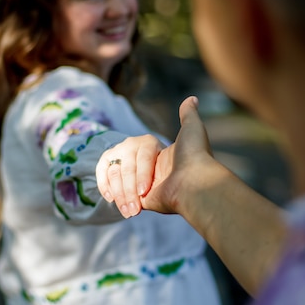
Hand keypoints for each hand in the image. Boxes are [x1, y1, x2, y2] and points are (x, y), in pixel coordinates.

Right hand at [96, 96, 212, 218]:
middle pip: (123, 167)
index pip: (137, 154)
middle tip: (144, 191)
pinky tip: (116, 202)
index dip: (142, 168)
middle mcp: (145, 165)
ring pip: (116, 177)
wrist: (192, 185)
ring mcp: (138, 181)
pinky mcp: (134, 197)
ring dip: (123, 193)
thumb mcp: (192, 129)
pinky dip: (113, 195)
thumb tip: (192, 98)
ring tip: (133, 206)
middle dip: (130, 183)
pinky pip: (110, 189)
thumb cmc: (193, 156)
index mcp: (154, 151)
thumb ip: (188, 113)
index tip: (153, 179)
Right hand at [96, 133, 164, 217]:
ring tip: (126, 211)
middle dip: (130, 192)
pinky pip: (102, 171)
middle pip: (128, 169)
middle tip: (134, 210)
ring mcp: (118, 150)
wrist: (151, 166)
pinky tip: (110, 199)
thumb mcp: (169, 168)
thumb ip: (166, 174)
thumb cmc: (163, 170)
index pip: (144, 159)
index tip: (143, 194)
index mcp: (149, 143)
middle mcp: (132, 143)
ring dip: (119, 195)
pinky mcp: (107, 158)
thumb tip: (167, 187)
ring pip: (114, 173)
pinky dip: (104, 186)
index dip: (143, 177)